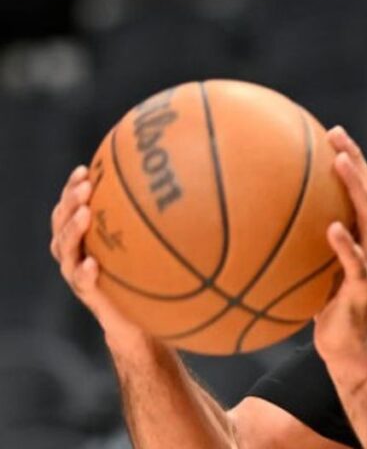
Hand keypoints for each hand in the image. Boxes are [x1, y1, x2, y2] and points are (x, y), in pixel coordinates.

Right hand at [50, 165, 148, 350]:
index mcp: (86, 235)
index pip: (71, 205)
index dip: (72, 188)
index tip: (85, 169)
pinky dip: (84, 273)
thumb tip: (184, 186)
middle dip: (71, 201)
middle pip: (62, 221)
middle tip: (85, 186)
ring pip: (65, 249)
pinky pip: (82, 283)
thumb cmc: (144, 274)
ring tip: (84, 214)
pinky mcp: (88, 294)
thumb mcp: (148, 245)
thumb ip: (154, 221)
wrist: (138, 319)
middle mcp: (77, 251)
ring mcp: (78, 273)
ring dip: (72, 230)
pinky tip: (92, 264)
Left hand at [313, 127, 366, 385]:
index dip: (352, 158)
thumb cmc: (326, 307)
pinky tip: (331, 228)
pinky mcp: (366, 287)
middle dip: (355, 161)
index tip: (332, 133)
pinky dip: (345, 244)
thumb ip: (301, 243)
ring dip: (356, 188)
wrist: (350, 349)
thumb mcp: (314, 269)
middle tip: (337, 136)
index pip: (364, 188)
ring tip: (340, 163)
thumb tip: (258, 219)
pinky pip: (355, 262)